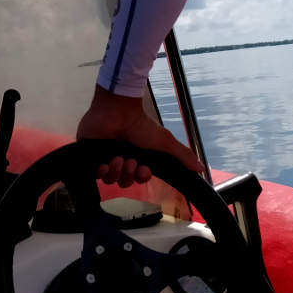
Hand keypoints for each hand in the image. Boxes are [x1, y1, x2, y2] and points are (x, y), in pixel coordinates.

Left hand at [76, 84, 203, 186]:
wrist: (119, 109)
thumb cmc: (141, 125)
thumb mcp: (165, 142)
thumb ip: (182, 156)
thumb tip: (202, 170)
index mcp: (136, 159)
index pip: (138, 179)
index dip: (141, 178)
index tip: (144, 169)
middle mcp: (121, 161)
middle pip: (124, 182)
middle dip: (128, 174)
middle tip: (130, 160)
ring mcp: (104, 158)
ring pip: (110, 179)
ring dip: (116, 171)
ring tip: (118, 157)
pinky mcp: (89, 156)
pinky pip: (94, 174)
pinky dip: (101, 171)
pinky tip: (105, 164)